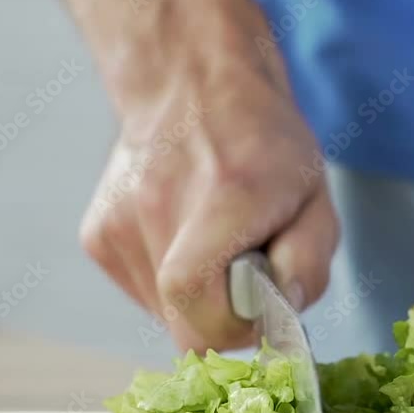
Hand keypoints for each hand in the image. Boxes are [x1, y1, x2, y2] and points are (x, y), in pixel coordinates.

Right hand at [79, 34, 336, 352]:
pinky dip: (171, 284)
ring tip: (215, 247)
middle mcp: (157, 210)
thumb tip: (282, 310)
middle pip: (182, 326)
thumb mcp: (315, 196)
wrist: (191, 86)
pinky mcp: (98, 236)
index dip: (235, 325)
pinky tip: (187, 240)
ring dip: (198, 301)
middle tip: (246, 278)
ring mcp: (117, 225)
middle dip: (223, 319)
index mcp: (221, 198)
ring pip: (163, 314)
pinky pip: (143, 293)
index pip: (196, 298)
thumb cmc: (264, 144)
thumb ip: (308, 260)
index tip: (262, 305)